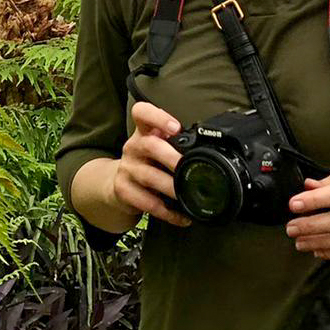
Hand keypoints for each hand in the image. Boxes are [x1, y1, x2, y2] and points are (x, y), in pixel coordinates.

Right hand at [112, 101, 190, 227]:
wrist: (118, 184)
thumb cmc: (148, 163)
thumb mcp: (157, 148)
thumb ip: (176, 145)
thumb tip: (210, 151)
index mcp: (144, 131)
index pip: (142, 112)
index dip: (157, 117)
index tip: (175, 127)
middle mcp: (133, 147)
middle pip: (149, 145)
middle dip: (171, 157)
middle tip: (188, 167)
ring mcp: (127, 168)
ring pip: (149, 176)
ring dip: (171, 187)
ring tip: (188, 194)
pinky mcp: (123, 190)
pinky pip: (148, 202)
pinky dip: (168, 212)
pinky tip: (182, 216)